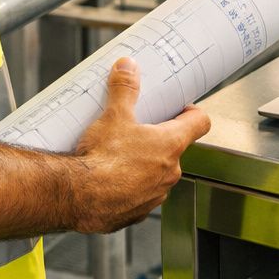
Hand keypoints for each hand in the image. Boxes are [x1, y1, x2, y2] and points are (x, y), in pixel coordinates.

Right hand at [71, 58, 211, 232]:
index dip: (192, 113)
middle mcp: (169, 172)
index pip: (200, 123)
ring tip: (120, 154)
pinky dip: (130, 186)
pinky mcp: (138, 211)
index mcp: (170, 145)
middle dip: (158, 138)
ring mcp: (156, 194)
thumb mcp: (114, 115)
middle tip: (138, 129)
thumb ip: (124, 88)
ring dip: (144, 164)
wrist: (78, 197)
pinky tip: (110, 178)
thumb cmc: (101, 160)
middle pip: (175, 148)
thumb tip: (128, 67)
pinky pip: (140, 194)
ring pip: (157, 173)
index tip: (181, 108)